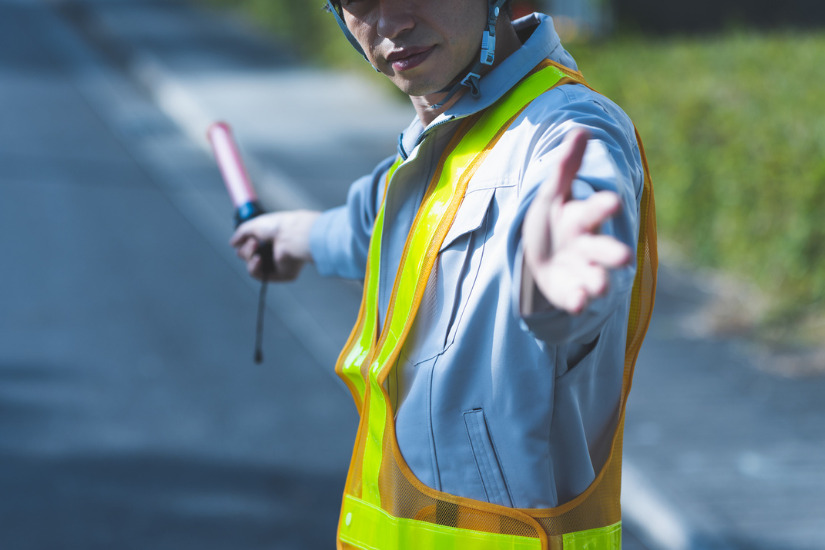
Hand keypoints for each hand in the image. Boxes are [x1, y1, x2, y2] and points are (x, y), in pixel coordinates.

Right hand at [230, 210, 319, 280]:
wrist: (292, 234)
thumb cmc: (279, 226)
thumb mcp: (254, 225)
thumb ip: (241, 233)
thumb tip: (232, 243)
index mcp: (272, 239)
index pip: (252, 245)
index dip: (244, 242)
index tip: (245, 236)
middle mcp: (275, 251)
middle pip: (249, 256)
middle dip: (246, 249)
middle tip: (253, 241)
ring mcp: (279, 264)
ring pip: (252, 266)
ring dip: (248, 256)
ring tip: (255, 246)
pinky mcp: (282, 274)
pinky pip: (260, 275)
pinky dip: (254, 267)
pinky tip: (258, 259)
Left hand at [522, 129, 631, 314]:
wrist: (540, 254)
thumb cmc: (553, 220)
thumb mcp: (553, 193)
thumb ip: (567, 167)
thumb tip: (581, 130)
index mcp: (582, 216)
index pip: (594, 209)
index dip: (603, 205)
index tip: (612, 200)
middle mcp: (586, 244)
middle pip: (602, 248)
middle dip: (613, 252)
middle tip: (625, 257)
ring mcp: (579, 269)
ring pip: (594, 276)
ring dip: (598, 280)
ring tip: (600, 285)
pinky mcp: (568, 290)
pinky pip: (574, 296)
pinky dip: (577, 299)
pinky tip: (577, 301)